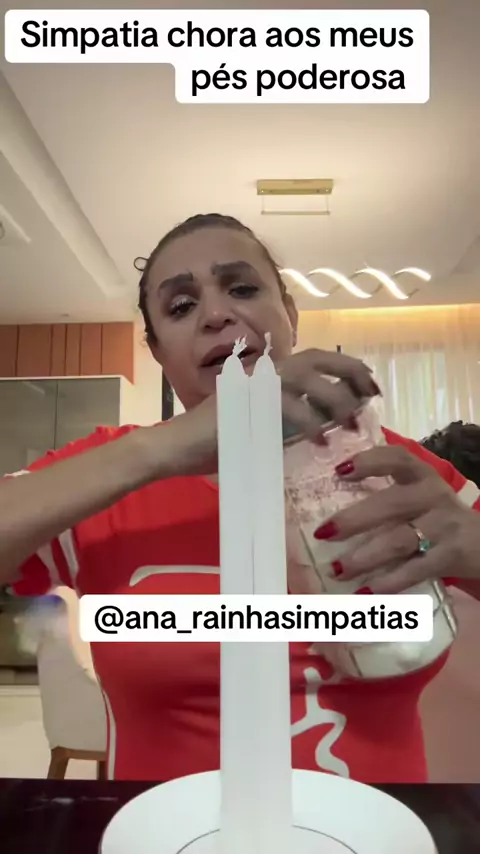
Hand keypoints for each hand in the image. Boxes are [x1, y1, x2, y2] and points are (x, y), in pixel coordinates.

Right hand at [163, 348, 379, 476]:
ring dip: (333, 398)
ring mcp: (253, 386)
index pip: (314, 360)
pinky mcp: (244, 403)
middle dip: (349, 372)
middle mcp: (263, 374)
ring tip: (350, 421)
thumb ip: (289, 422)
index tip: (369, 385)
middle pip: (316, 359)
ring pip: (305, 377)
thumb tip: (325, 426)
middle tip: (372, 394)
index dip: (345, 367)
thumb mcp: (262, 429)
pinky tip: (321, 439)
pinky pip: (285, 406)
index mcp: (268, 377)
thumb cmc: (214, 441)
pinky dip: (308, 421)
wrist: (174, 447)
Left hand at [313, 445, 479, 592]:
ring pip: (398, 541)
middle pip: (390, 504)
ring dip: (364, 557)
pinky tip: (363, 591)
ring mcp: (444, 527)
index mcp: (422, 476)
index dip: (368, 462)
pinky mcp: (451, 556)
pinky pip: (414, 570)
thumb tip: (330, 509)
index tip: (339, 470)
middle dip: (354, 519)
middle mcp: (434, 496)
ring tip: (336, 569)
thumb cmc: (437, 518)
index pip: (397, 458)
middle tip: (323, 533)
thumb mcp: (419, 497)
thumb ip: (385, 494)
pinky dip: (387, 582)